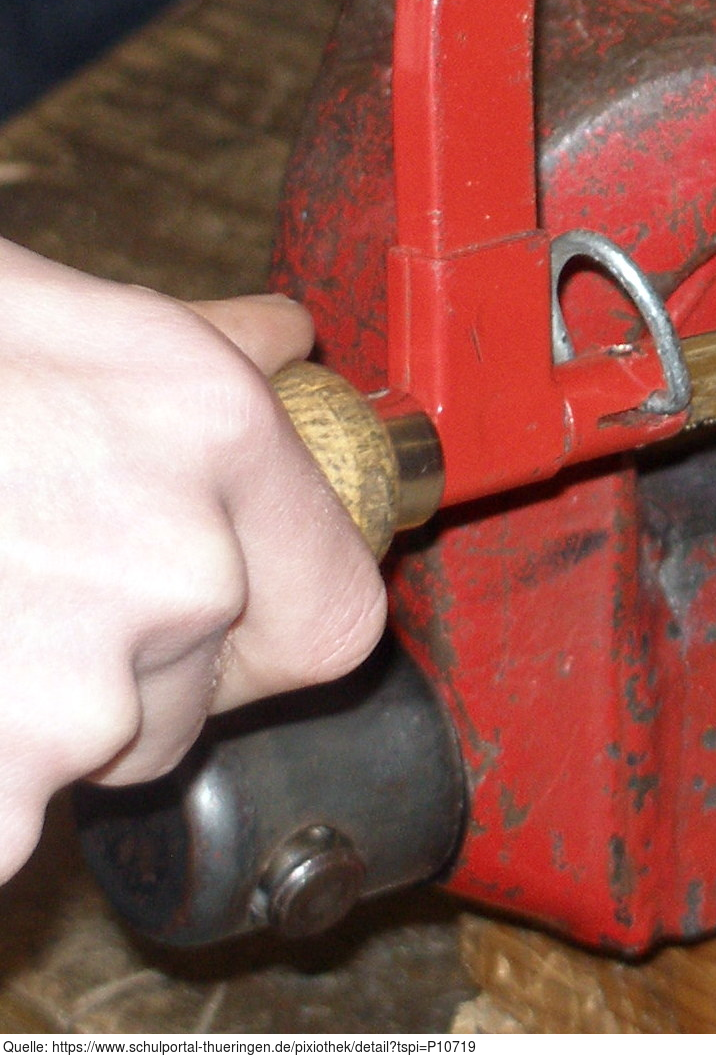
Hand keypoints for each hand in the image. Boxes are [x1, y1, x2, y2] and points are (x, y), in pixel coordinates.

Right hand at [0, 238, 383, 882]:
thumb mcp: (36, 308)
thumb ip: (183, 346)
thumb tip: (277, 342)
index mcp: (206, 433)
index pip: (333, 613)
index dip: (269, 626)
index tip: (219, 618)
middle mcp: (180, 566)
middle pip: (196, 697)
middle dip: (117, 673)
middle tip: (10, 593)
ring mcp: (78, 695)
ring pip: (84, 756)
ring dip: (18, 722)